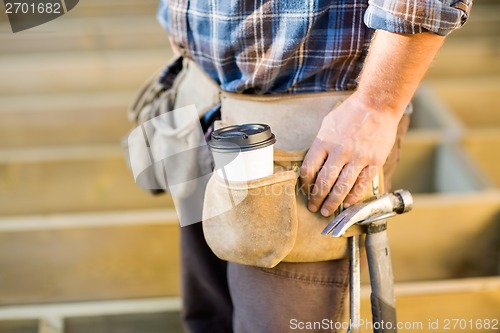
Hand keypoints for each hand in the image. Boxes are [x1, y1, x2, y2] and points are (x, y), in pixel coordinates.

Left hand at [300, 91, 401, 216]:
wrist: (377, 104)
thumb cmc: (350, 113)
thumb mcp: (327, 125)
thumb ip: (320, 145)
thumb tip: (313, 166)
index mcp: (324, 142)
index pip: (309, 169)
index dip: (305, 184)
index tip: (305, 190)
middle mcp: (339, 152)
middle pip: (323, 183)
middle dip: (316, 199)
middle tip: (314, 208)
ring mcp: (358, 158)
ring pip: (342, 188)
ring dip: (333, 203)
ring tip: (327, 211)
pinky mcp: (374, 161)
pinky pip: (361, 185)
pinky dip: (353, 197)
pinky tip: (348, 203)